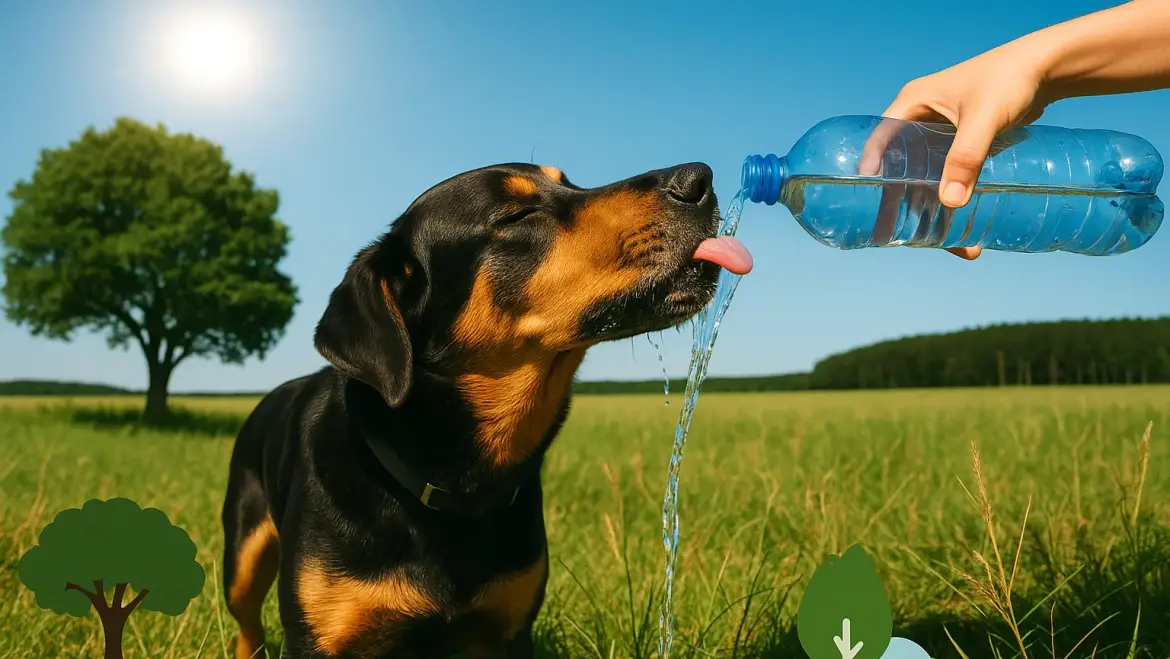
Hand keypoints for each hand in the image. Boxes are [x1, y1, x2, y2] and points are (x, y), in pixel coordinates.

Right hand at [865, 41, 1055, 260]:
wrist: (1048, 68)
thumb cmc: (1011, 79)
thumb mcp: (985, 118)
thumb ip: (966, 157)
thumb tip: (951, 203)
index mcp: (913, 103)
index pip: (880, 139)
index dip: (871, 170)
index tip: (868, 202)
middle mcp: (921, 117)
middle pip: (901, 166)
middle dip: (903, 202)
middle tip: (894, 235)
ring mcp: (941, 131)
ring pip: (927, 176)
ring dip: (934, 209)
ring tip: (952, 243)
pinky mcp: (962, 143)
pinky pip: (949, 176)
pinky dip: (956, 199)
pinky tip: (968, 227)